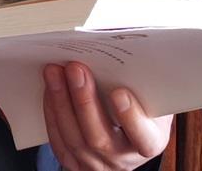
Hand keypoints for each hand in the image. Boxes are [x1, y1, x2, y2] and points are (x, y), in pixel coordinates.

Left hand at [43, 62, 172, 169]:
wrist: (131, 129)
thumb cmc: (142, 102)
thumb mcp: (152, 90)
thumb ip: (140, 76)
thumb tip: (116, 43)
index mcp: (150, 141)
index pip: (143, 137)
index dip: (131, 117)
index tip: (119, 92)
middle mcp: (123, 160)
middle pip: (99, 138)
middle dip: (84, 101)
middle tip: (75, 68)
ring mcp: (98, 164)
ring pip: (75, 140)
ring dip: (61, 101)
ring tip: (54, 71)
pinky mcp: (76, 163)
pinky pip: (60, 142)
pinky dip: (52, 113)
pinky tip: (49, 90)